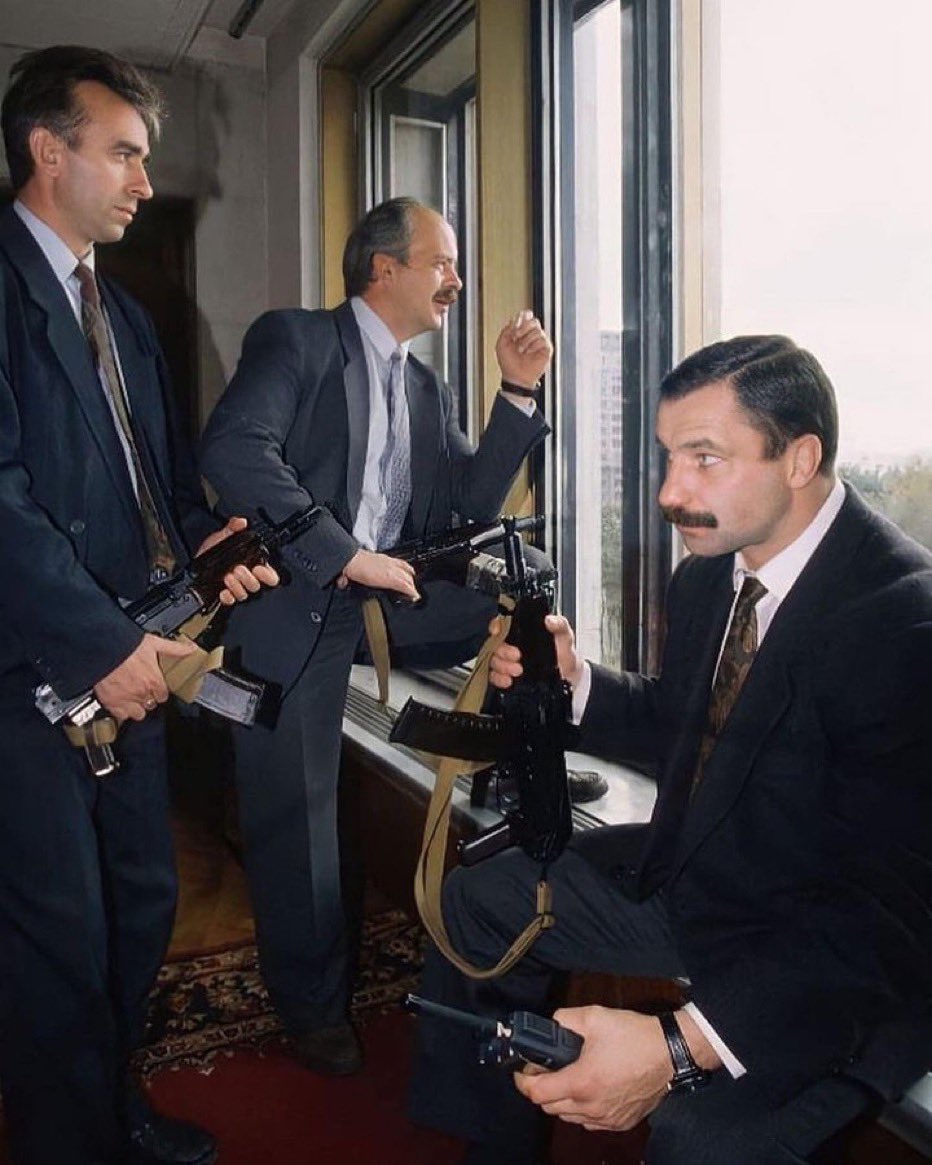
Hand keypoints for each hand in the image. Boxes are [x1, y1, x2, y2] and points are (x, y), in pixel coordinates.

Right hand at [93, 633, 195, 722]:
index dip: (160, 691)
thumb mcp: (154, 643)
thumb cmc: (126, 646)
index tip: (156, 688)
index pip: (163, 695)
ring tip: (133, 699)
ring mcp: (126, 699)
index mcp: (154, 681)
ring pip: (138, 714)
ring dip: (137, 708)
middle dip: (149, 698)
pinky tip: (121, 703)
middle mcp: (142, 693)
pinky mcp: (111, 702)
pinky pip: (121, 715)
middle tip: (143, 691)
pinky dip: (121, 711)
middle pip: (151, 704)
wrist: (103, 649)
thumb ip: (174, 648)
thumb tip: (190, 648)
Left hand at [196, 517, 279, 604]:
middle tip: (238, 569)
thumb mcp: (221, 537)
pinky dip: (228, 597)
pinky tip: (223, 591)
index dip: (268, 574)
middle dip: (249, 578)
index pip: (269, 573)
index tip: (259, 568)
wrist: (192, 567)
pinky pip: (231, 601)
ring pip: (245, 594)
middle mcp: (246, 577)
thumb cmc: (209, 552)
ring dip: (237, 586)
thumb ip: (232, 527)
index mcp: (250, 563)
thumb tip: (241, 522)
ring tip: (227, 577)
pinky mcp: (226, 597)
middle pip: (257, 585)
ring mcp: (236, 588)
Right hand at [337, 549, 419, 600]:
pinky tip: (415, 596)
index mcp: (381, 559)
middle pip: (406, 571)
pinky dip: (412, 591)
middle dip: (410, 579)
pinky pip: (406, 586)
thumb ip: (350, 575)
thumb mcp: (354, 568)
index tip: (408, 574)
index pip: (398, 563)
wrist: (351, 561)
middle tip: (413, 587)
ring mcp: (392, 570)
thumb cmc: (350, 563)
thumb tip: (341, 582)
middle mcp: (389, 563)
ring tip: (414, 593)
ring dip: (412, 586)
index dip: (405, 569)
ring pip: (408, 578)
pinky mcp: (392, 579)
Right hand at [488, 612, 583, 689]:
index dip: (496, 626)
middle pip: (496, 644)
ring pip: (494, 660)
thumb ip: (560, 625)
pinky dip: (499, 679)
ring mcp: (508, 662)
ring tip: (518, 671)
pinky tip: (509, 681)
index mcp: (522, 632)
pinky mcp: (506, 677)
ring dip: (502, 666)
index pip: (502, 624)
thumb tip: (549, 620)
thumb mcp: (565, 637)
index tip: (498, 631)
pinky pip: (494, 677)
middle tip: (517, 657)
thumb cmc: (564, 655)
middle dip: (503, 651)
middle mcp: (512, 646)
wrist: (569, 678)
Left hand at [495, 310, 552, 388]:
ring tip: (522, 350)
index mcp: (522, 331)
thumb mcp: (501, 343)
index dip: (522, 316)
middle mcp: (532, 335)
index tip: (516, 325)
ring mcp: (540, 342)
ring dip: (526, 341)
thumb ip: (507, 329)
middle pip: (534, 320)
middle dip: (523, 328)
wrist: (515, 376)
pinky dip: (533, 347)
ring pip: (537, 331)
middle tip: (516, 337)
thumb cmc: (508, 363)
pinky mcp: (547, 349)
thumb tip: (517, 319)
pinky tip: (529, 353)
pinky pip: (543, 340)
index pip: (527, 315)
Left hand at [513, 1007, 670, 1131]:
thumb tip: (551, 1024)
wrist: (670, 1053)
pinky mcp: (620, 1123)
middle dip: (541, 1089)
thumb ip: (565, 1019)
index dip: (523, 1081)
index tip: (522, 1069)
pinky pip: (589, 1122)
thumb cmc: (633, 1035)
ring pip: (568, 1118)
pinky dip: (581, 1110)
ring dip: (560, 1101)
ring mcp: (607, 1118)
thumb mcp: (594, 1016)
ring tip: (567, 1077)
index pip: (537, 1093)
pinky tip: (588, 1090)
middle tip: (544, 1069)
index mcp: (581, 1082)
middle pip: (549, 1108)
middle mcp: (591, 1106)